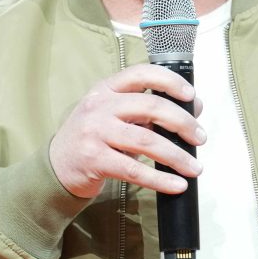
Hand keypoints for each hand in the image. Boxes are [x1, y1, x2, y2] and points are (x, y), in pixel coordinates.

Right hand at [49, 65, 205, 198]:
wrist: (57, 165)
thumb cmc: (93, 137)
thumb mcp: (114, 114)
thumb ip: (147, 110)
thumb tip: (193, 109)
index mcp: (106, 89)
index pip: (141, 73)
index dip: (170, 81)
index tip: (191, 95)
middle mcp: (99, 106)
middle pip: (151, 107)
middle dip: (183, 123)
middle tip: (200, 138)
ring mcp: (95, 132)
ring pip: (147, 141)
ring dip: (177, 155)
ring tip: (194, 167)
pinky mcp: (95, 160)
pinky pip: (135, 170)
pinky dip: (160, 179)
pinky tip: (176, 185)